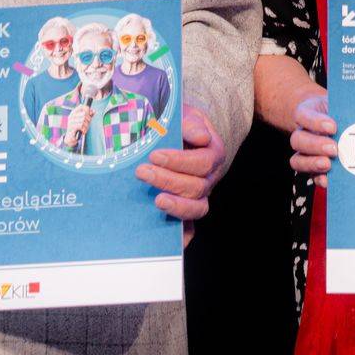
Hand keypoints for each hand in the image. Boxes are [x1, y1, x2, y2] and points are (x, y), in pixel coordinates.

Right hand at [63, 104, 93, 145]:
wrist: (71, 137)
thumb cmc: (79, 128)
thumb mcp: (85, 121)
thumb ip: (89, 116)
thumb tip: (94, 111)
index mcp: (73, 113)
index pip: (81, 106)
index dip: (87, 109)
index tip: (90, 113)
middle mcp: (71, 116)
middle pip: (84, 114)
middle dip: (88, 119)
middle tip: (88, 124)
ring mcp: (70, 121)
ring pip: (83, 120)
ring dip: (86, 125)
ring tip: (85, 128)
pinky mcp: (71, 127)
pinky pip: (81, 126)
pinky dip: (84, 129)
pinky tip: (83, 131)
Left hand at [137, 104, 227, 244]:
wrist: (174, 135)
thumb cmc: (178, 125)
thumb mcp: (184, 116)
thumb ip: (190, 123)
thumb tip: (201, 137)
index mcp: (212, 154)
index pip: (202, 162)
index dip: (179, 161)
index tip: (155, 155)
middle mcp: (208, 178)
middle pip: (197, 187)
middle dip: (169, 180)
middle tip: (142, 172)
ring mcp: (198, 196)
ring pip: (197, 208)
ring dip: (177, 207)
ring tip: (157, 200)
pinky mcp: (185, 209)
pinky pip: (190, 227)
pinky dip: (184, 236)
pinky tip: (172, 238)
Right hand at [287, 88, 338, 176]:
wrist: (338, 120)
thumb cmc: (341, 111)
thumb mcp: (344, 104)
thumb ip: (352, 109)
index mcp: (308, 114)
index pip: (303, 115)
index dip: (315, 122)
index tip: (332, 127)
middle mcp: (303, 134)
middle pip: (298, 140)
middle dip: (316, 145)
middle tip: (334, 149)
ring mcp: (306, 153)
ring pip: (297, 160)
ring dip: (313, 164)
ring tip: (328, 165)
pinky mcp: (314, 167)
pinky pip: (311, 176)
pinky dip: (319, 179)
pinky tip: (329, 181)